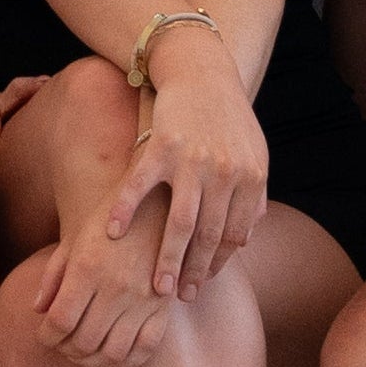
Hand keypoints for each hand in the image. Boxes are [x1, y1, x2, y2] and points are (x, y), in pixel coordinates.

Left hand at [16, 219, 175, 366]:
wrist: (155, 206)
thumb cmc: (107, 222)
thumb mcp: (74, 239)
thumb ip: (53, 275)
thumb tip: (38, 310)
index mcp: (88, 268)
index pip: (59, 321)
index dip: (46, 337)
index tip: (44, 336)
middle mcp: (116, 287)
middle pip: (83, 341)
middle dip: (65, 350)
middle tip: (61, 346)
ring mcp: (143, 300)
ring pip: (113, 353)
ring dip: (92, 361)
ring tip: (83, 353)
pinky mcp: (163, 308)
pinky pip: (145, 349)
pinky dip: (125, 362)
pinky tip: (111, 354)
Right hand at [95, 35, 269, 305]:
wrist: (202, 69)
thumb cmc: (226, 116)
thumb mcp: (252, 153)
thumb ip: (250, 195)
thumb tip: (245, 239)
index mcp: (249, 177)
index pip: (234, 236)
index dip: (217, 264)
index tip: (201, 283)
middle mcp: (223, 173)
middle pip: (208, 237)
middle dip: (194, 272)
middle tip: (178, 297)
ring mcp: (191, 160)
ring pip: (179, 224)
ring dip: (167, 260)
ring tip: (156, 287)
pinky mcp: (160, 146)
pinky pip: (139, 187)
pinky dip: (125, 211)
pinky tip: (113, 234)